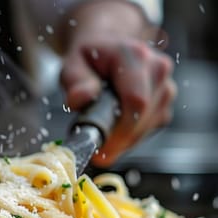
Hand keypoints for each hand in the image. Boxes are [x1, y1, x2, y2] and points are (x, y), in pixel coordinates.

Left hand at [57, 1, 175, 166]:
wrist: (108, 45)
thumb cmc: (89, 56)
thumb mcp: (72, 63)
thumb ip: (75, 81)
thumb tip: (79, 99)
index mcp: (135, 57)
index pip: (136, 101)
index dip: (120, 130)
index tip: (100, 148)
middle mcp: (157, 69)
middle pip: (143, 118)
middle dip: (118, 140)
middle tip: (96, 151)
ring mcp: (165, 86)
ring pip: (148, 127)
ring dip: (124, 140)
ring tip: (102, 134)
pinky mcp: (165, 101)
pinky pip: (150, 128)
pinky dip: (131, 135)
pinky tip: (114, 128)